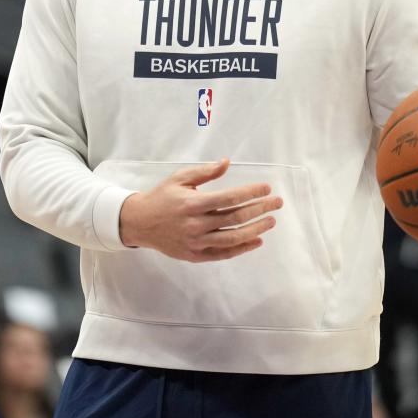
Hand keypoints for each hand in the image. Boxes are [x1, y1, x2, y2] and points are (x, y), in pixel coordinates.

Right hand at [118, 159, 282, 262]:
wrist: (140, 223)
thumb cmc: (162, 197)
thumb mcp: (180, 178)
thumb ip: (205, 172)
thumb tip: (226, 162)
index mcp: (193, 203)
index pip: (230, 198)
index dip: (251, 193)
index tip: (267, 188)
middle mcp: (196, 224)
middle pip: (236, 217)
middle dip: (261, 209)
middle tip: (277, 203)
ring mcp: (196, 242)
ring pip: (233, 238)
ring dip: (255, 229)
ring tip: (270, 221)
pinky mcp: (195, 255)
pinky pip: (223, 254)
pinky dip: (241, 248)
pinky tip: (256, 240)